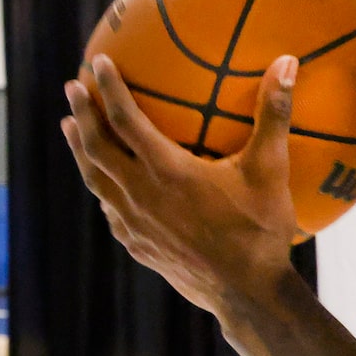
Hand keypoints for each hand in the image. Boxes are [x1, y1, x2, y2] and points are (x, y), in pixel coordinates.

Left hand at [62, 48, 303, 317]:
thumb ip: (273, 114)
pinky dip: (100, 187)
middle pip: (96, 148)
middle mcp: (141, 196)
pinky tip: (102, 183)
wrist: (247, 294)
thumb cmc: (260, 229)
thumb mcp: (270, 169)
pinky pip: (109, 210)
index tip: (97, 62)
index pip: (125, 120)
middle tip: (72, 87)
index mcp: (167, 172)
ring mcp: (135, 225)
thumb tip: (286, 61)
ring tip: (69, 128)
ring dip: (80, 150)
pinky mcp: (138, 246)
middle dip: (81, 114)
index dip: (109, 88)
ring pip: (95, 180)